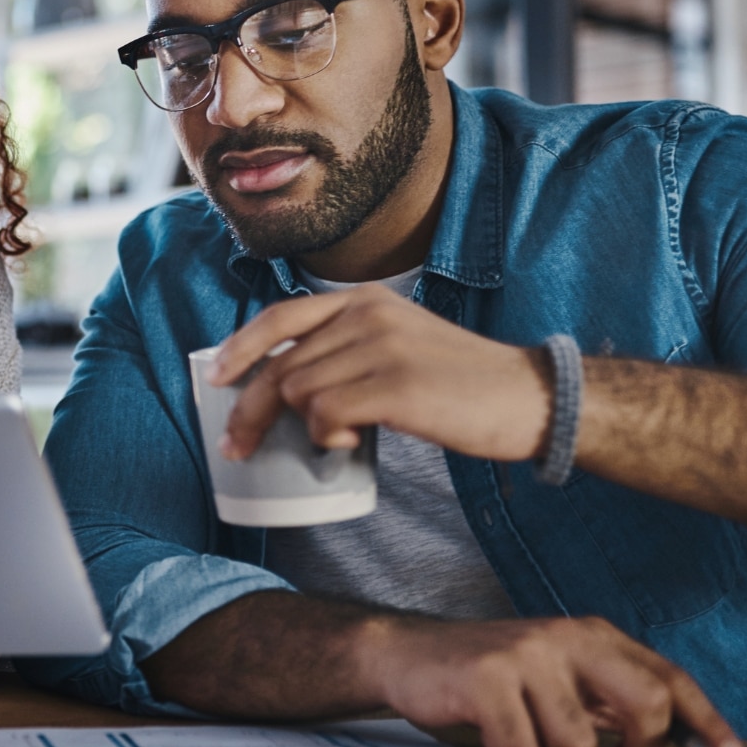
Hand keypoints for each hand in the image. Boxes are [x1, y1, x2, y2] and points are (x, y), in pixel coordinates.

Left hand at [210, 285, 550, 461]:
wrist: (530, 397)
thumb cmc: (461, 382)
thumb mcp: (398, 342)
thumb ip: (347, 348)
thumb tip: (287, 384)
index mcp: (365, 300)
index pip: (281, 317)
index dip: (240, 349)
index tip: (216, 378)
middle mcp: (367, 314)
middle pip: (282, 366)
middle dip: (251, 411)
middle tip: (237, 446)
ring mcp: (381, 348)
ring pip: (299, 392)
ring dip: (306, 426)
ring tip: (338, 439)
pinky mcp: (395, 387)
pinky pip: (326, 415)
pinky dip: (328, 438)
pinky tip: (352, 445)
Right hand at [367, 614, 746, 746]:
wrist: (403, 652)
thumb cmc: (487, 675)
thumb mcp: (555, 674)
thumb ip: (607, 697)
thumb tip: (673, 737)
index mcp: (590, 635)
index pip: (666, 677)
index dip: (706, 722)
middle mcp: (564, 637)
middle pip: (644, 703)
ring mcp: (525, 655)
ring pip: (578, 743)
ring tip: (525, 744)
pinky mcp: (486, 677)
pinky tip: (490, 739)